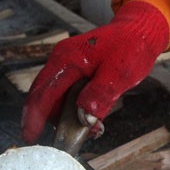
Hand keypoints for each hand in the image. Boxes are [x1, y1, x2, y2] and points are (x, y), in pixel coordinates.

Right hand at [22, 1, 168, 142]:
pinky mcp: (73, 69)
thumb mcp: (120, 73)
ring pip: (55, 97)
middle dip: (52, 120)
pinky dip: (74, 108)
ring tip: (92, 129)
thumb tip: (84, 118)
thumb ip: (101, 95)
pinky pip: (66, 93)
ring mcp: (65, 64)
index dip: (35, 117)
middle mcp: (61, 60)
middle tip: (68, 139)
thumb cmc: (132, 47)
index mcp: (68, 59)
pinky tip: (92, 117)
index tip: (29, 137)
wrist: (139, 30)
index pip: (44, 93)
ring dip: (68, 116)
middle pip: (44, 97)